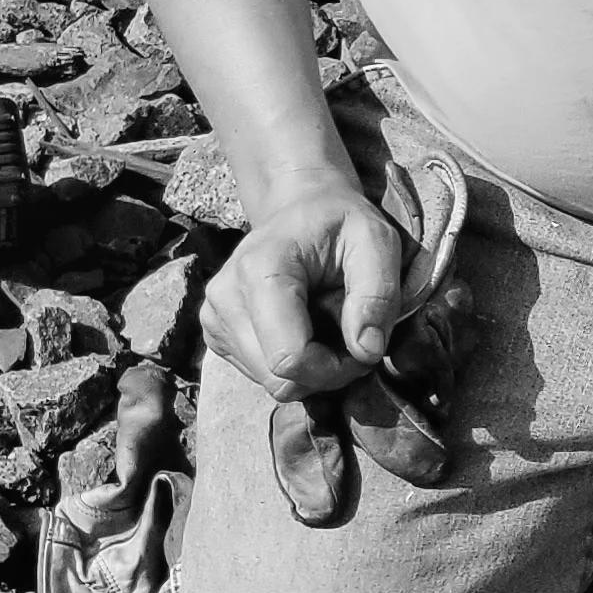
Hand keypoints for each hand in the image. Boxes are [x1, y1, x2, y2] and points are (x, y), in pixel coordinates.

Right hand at [200, 180, 404, 399]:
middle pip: (278, 379)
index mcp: (259, 271)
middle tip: (352, 338)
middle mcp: (225, 297)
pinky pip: (260, 375)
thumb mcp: (376, 242)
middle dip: (325, 372)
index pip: (289, 358)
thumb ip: (378, 295)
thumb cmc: (339, 223)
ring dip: (310, 370)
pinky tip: (306, 330)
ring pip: (270, 383)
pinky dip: (292, 365)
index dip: (335, 368)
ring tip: (329, 328)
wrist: (301, 209)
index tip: (362, 344)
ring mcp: (214, 317)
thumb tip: (366, 350)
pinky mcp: (217, 333)